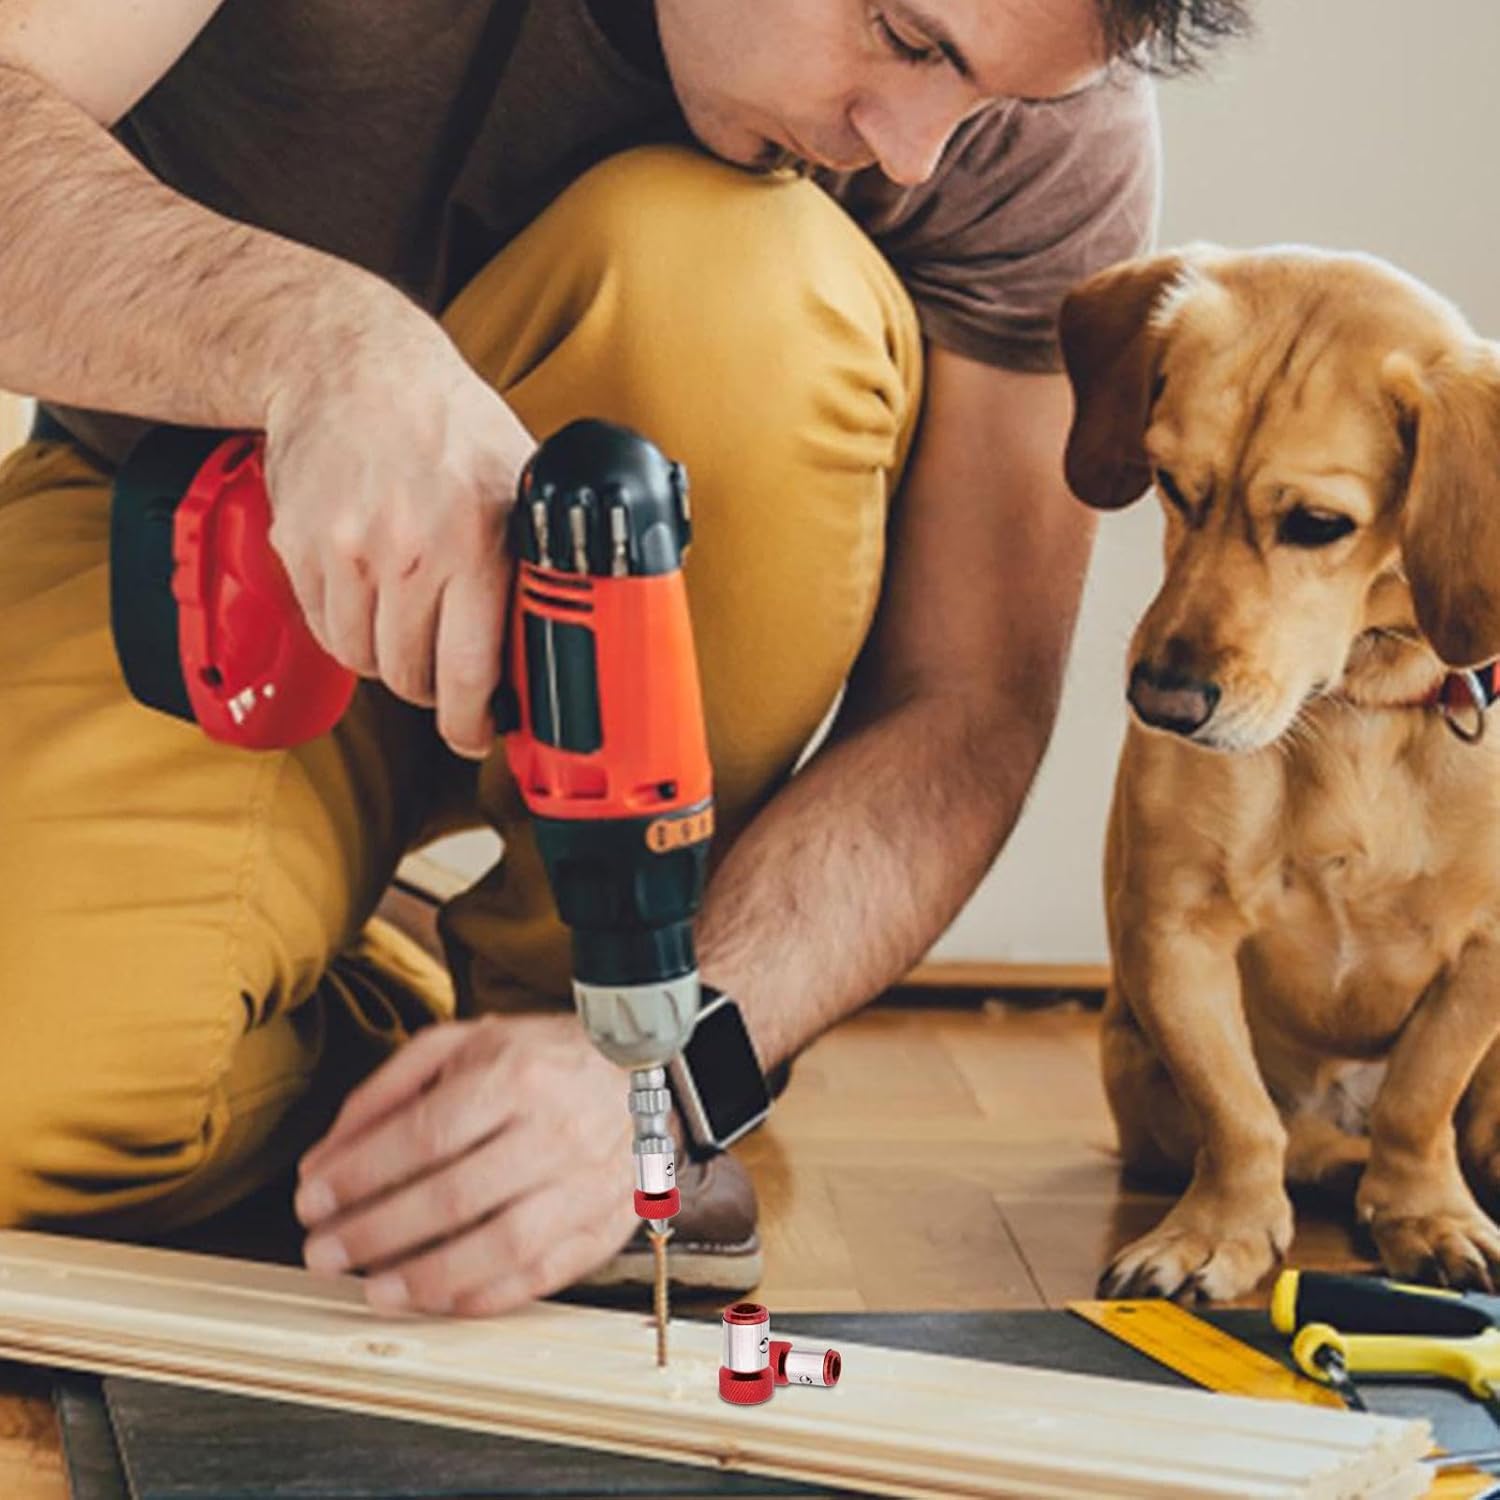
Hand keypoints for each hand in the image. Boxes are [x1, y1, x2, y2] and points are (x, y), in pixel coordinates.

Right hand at [262, 299, 535, 757]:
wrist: (349, 364)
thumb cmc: (446, 422)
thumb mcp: (518, 476)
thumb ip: (541, 552)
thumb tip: (585, 622)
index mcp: (476, 542)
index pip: (470, 672)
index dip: (472, 724)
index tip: (476, 734)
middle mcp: (408, 552)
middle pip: (413, 679)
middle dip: (435, 692)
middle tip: (446, 678)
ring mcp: (346, 552)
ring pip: (366, 662)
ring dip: (390, 661)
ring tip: (409, 628)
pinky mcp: (300, 548)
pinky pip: (326, 630)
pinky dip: (348, 631)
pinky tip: (370, 600)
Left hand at [293, 1016, 638, 1315]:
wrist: (640, 1074)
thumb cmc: (539, 1059)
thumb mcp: (462, 1044)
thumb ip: (389, 1091)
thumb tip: (325, 1159)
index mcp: (515, 1074)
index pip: (424, 1133)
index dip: (359, 1174)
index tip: (311, 1201)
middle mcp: (555, 1130)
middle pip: (453, 1196)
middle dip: (374, 1232)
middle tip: (323, 1253)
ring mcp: (586, 1183)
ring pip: (500, 1246)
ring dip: (426, 1279)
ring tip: (373, 1289)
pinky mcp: (606, 1225)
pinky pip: (543, 1276)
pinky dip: (485, 1297)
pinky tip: (438, 1299)